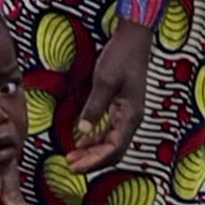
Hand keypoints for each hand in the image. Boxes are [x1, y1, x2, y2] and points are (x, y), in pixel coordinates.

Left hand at [69, 19, 155, 166]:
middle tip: (70, 165)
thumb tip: (83, 131)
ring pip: (111, 142)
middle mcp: (132, 119)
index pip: (114, 149)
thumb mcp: (105, 81)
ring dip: (92, 151)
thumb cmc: (121, 57)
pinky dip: (95, 139)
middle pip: (113, 151)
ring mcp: (128, 114)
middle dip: (92, 161)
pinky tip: (81, 141)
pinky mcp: (122, 108)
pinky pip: (109, 130)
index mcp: (131, 116)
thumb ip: (94, 107)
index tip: (75, 165)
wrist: (133, 39)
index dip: (94, 161)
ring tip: (72, 156)